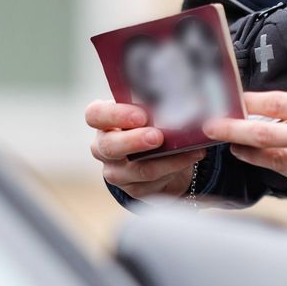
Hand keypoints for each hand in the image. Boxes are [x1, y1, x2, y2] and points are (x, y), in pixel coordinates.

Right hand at [86, 100, 205, 199]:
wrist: (159, 155)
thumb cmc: (151, 122)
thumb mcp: (148, 109)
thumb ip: (153, 103)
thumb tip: (180, 97)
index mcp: (102, 120)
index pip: (95, 115)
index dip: (115, 115)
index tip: (141, 116)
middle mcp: (102, 147)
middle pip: (109, 146)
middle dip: (135, 141)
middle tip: (157, 137)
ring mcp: (115, 171)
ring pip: (137, 169)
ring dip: (167, 159)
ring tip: (190, 148)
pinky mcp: (133, 189)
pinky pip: (154, 182)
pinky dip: (175, 168)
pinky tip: (191, 157)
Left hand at [202, 92, 286, 211]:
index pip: (278, 102)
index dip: (247, 102)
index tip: (229, 100)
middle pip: (266, 133)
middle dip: (233, 129)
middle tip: (212, 127)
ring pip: (277, 161)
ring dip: (252, 154)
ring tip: (237, 147)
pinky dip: (283, 170)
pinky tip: (273, 164)